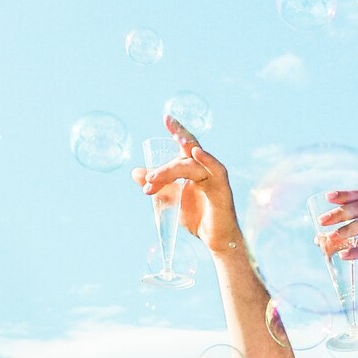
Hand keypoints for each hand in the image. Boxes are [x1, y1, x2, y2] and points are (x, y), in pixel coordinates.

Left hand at [136, 118, 244, 255]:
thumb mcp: (171, 198)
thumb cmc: (197, 217)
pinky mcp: (222, 189)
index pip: (185, 145)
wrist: (215, 240)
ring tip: (154, 180)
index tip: (166, 117)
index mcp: (194, 167)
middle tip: (148, 177)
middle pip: (185, 153)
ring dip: (170, 171)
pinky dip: (207, 160)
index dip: (177, 130)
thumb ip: (156, 184)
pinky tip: (196, 153)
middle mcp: (206, 168)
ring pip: (191, 165)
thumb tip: (135, 172)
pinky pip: (216, 170)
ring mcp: (215, 177)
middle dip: (165, 161)